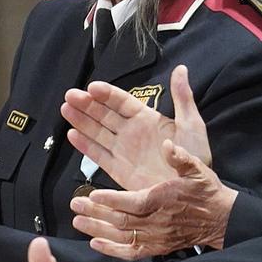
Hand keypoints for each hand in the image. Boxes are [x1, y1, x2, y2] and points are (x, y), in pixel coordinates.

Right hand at [62, 64, 213, 189]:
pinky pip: (98, 155)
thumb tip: (180, 69)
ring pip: (97, 132)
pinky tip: (72, 134)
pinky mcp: (118, 170)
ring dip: (81, 120)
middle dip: (87, 104)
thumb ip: (183, 98)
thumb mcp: (192, 125)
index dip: (107, 94)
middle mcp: (131, 132)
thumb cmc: (195, 158)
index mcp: (147, 119)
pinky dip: (85, 146)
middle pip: (104, 114)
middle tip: (70, 95)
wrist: (192, 191)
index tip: (93, 87)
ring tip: (66, 108)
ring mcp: (123, 150)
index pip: (122, 102)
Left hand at [70, 138, 235, 257]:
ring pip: (122, 236)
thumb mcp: (197, 169)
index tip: (94, 193)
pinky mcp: (156, 248)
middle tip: (75, 204)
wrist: (220, 219)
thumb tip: (168, 144)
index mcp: (163, 200)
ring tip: (78, 221)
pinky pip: (131, 252)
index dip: (112, 199)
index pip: (133, 202)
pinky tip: (95, 244)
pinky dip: (112, 250)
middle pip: (121, 220)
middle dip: (96, 213)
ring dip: (98, 230)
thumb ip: (180, 157)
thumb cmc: (206, 192)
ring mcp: (155, 237)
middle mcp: (156, 222)